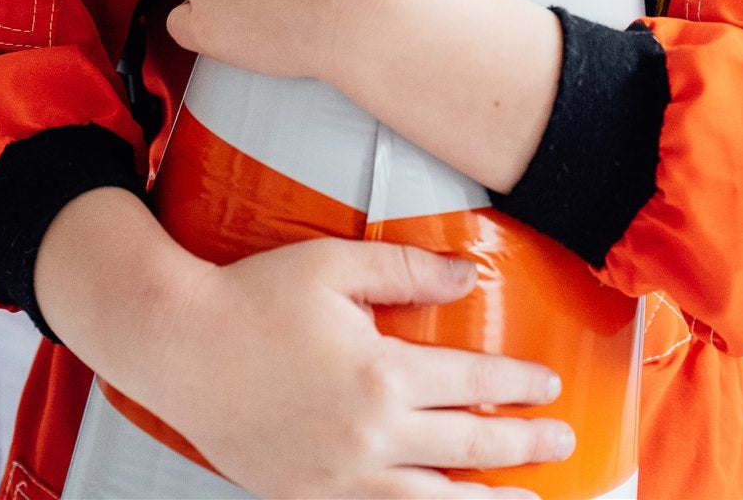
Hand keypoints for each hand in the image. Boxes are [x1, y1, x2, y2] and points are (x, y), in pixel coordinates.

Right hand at [161, 239, 573, 498]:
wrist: (179, 346)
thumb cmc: (253, 297)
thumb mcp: (333, 265)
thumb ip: (406, 270)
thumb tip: (466, 277)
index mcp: (382, 374)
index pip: (473, 383)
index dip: (519, 386)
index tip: (551, 388)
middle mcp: (370, 435)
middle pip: (468, 450)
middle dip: (523, 447)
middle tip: (564, 445)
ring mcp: (340, 476)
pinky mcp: (310, 498)